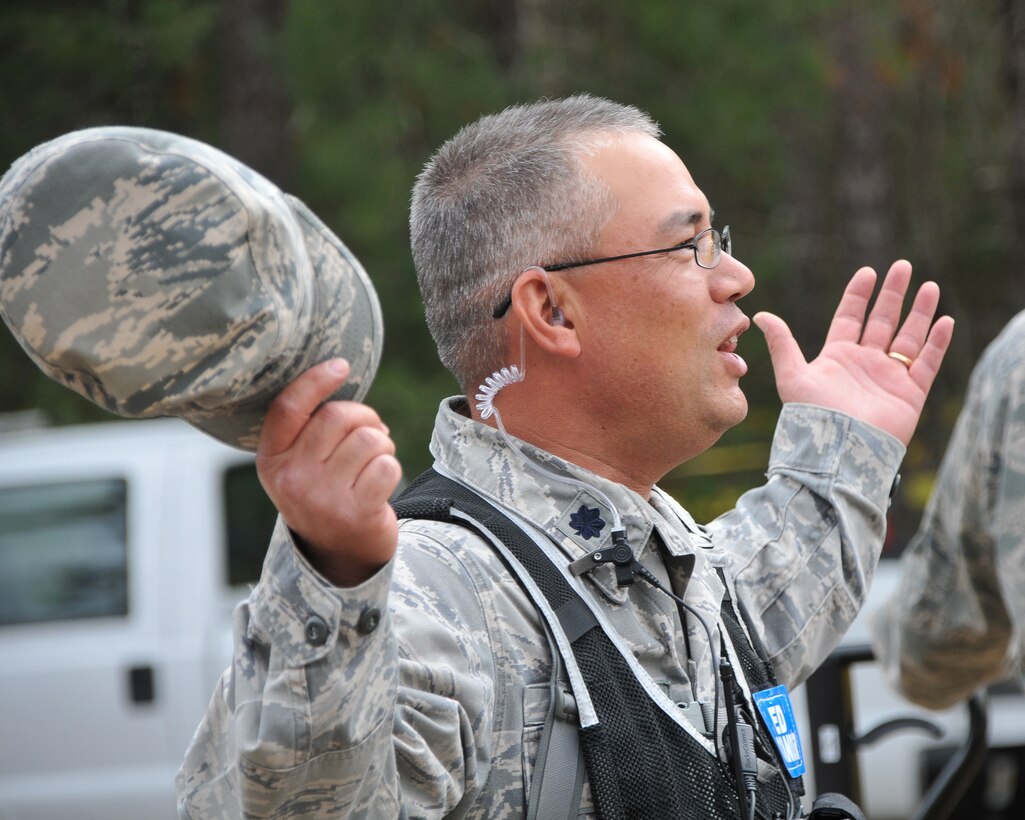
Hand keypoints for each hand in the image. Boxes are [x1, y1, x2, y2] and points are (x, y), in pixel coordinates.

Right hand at [256, 359, 401, 585]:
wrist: (340, 554)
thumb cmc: (324, 492)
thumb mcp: (300, 463)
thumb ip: (308, 428)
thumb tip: (338, 374)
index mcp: (272, 460)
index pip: (288, 408)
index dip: (316, 380)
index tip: (341, 364)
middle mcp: (292, 479)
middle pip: (337, 417)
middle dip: (366, 418)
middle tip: (373, 433)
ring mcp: (322, 498)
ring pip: (367, 439)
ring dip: (382, 445)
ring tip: (376, 460)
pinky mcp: (355, 513)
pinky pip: (386, 466)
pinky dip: (391, 467)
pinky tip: (381, 482)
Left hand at [753, 260, 954, 445]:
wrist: (838, 449)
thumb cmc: (812, 415)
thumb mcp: (792, 375)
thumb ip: (782, 344)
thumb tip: (760, 316)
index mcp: (837, 357)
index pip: (849, 318)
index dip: (858, 295)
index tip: (868, 272)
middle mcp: (864, 364)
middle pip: (882, 321)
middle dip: (893, 294)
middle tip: (903, 266)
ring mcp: (889, 378)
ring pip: (908, 337)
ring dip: (920, 312)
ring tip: (930, 286)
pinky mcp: (909, 393)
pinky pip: (927, 363)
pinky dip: (937, 343)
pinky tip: (945, 321)